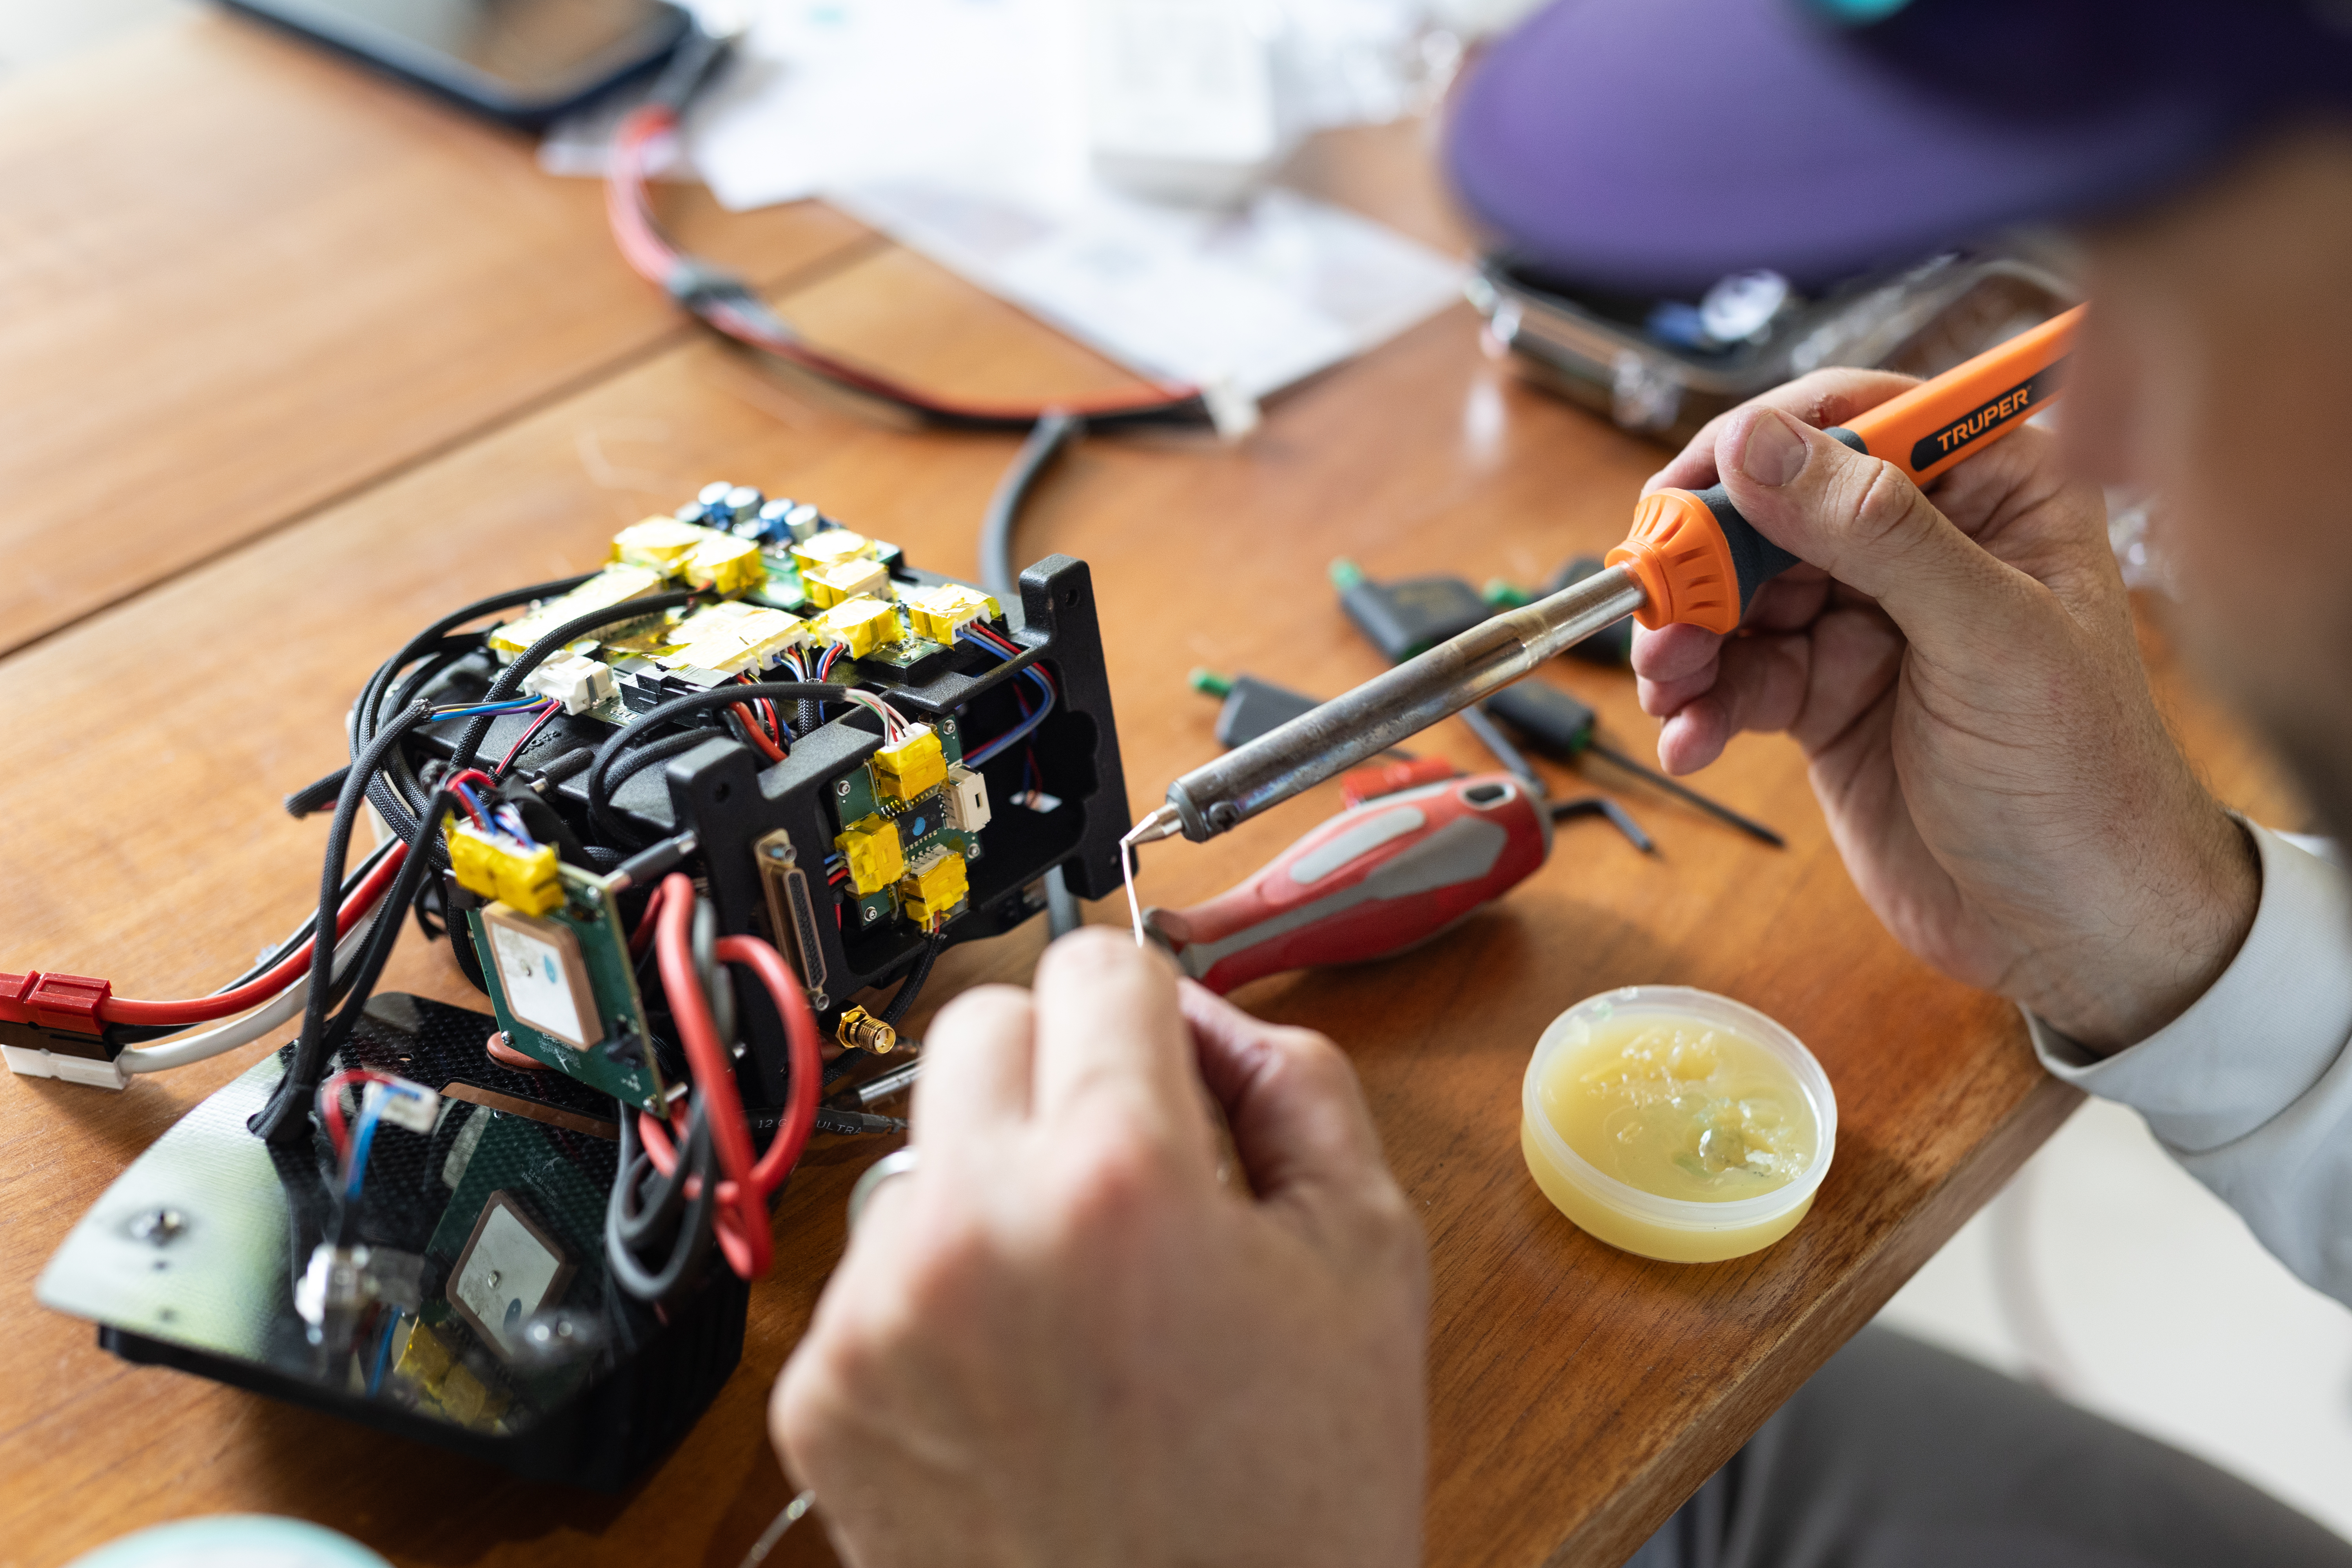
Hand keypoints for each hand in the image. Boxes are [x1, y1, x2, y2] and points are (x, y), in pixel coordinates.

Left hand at [772, 928, 1427, 1567]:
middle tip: (1126, 1173)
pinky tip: (1021, 1377)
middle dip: (1061, 1072)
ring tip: (1079, 1305)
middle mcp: (973, 1229)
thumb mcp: (1367, 1263)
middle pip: (982, 1024)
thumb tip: (1206, 1019)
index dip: (1149, 1007)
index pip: (1094, 967)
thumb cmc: (1291, 1510)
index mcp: (1116, 1181)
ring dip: (995, 1186)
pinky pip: (878, 1273)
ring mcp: (878, 1316)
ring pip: (924, 1149)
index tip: (1163, 1057)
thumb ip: (1295, 1087)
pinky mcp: (822, 1395)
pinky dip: (943, 1296)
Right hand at [1633, 370, 2255, 1051]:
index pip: (1855, 419)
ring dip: (1688, 638)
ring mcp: (1870, 623)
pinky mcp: (1827, 696)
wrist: (2078, 931)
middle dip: (1703, 558)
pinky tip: (1690, 742)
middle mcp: (1926, 545)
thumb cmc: (2080, 780)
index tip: (1684, 495)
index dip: (1759, 445)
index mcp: (1995, 494)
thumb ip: (1873, 531)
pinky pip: (1740, 677)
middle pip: (1776, 507)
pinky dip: (1703, 706)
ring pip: (1742, 594)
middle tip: (1653, 607)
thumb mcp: (1985, 638)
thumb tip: (1761, 443)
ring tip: (1662, 686)